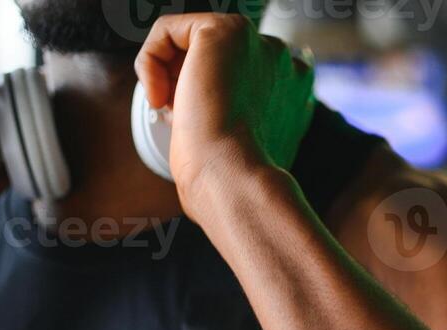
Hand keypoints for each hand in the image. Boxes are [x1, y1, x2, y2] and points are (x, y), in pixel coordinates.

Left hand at [134, 14, 314, 221]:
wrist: (234, 181)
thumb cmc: (234, 181)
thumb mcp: (247, 150)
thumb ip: (243, 122)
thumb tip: (207, 117)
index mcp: (296, 94)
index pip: (244, 78)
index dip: (216, 100)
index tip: (205, 128)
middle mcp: (285, 64)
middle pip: (219, 59)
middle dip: (192, 84)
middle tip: (189, 121)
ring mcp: (259, 44)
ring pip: (191, 43)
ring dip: (171, 76)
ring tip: (176, 112)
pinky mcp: (224, 32)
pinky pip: (167, 31)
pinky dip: (150, 61)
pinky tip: (159, 98)